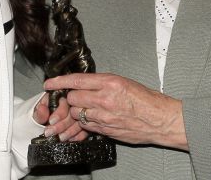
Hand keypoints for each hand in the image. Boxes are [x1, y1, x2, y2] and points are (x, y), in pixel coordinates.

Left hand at [33, 94, 86, 141]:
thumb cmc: (42, 116)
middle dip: (62, 125)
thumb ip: (39, 112)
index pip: (65, 101)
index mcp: (61, 96)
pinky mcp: (83, 123)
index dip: (59, 113)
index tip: (51, 121)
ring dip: (70, 132)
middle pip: (73, 112)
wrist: (45, 126)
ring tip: (60, 138)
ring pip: (80, 121)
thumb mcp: (38, 114)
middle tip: (51, 132)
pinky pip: (86, 129)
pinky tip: (70, 139)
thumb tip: (42, 108)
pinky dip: (78, 136)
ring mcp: (79, 114)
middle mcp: (72, 103)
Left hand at [44, 73, 187, 149]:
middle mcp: (105, 99)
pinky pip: (86, 127)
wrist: (161, 120)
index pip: (77, 80)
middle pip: (73, 98)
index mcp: (110, 83)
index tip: (49, 83)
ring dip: (76, 113)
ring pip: (77, 114)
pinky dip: (84, 124)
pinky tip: (87, 122)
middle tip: (75, 98)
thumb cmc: (147, 100)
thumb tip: (85, 85)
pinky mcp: (105, 130)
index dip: (59, 82)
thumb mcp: (124, 82)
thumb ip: (103, 83)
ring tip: (80, 112)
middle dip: (71, 98)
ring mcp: (104, 117)